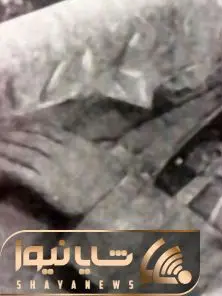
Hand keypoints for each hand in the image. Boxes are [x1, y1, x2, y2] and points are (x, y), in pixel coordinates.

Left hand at [0, 122, 128, 215]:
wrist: (110, 199)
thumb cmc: (111, 180)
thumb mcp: (105, 156)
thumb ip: (91, 147)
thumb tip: (91, 141)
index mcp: (76, 142)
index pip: (48, 130)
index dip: (31, 125)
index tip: (20, 122)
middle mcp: (60, 150)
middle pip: (32, 139)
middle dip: (15, 133)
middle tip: (2, 129)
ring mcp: (50, 166)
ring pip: (23, 152)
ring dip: (7, 146)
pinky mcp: (43, 183)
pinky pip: (20, 170)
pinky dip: (6, 164)